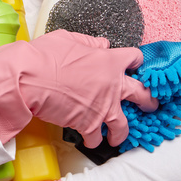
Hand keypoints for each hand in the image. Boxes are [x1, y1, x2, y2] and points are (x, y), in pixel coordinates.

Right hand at [0, 30, 156, 148]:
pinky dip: (94, 140)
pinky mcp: (89, 125)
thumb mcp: (68, 39)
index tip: (134, 65)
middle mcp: (112, 86)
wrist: (30, 79)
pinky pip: (97, 138)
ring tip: (118, 137)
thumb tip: (103, 44)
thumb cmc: (46, 55)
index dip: (135, 61)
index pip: (134, 58)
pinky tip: (91, 141)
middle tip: (150, 105)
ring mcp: (103, 108)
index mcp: (109, 61)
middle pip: (142, 95)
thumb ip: (89, 42)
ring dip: (122, 132)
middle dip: (149, 101)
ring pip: (123, 126)